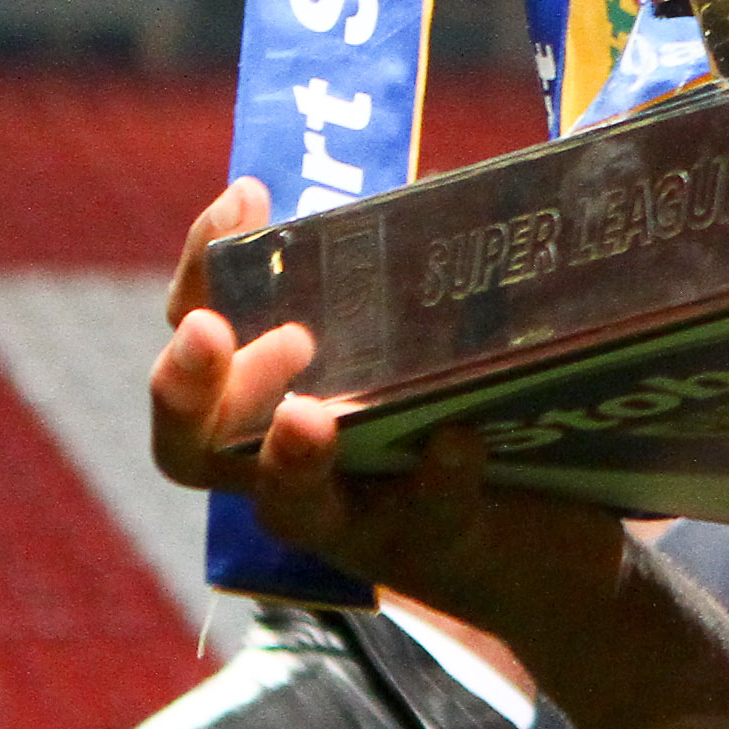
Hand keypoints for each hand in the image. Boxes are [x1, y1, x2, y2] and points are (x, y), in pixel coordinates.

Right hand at [146, 179, 628, 643]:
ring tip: (308, 414)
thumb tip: (448, 180)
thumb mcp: (423, 338)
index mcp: (266, 394)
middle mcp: (282, 465)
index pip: (197, 327)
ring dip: (291, 457)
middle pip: (189, 442)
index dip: (202, 266)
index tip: (246, 198)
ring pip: (287, 504)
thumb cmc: (459, 414)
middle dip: (184, 387)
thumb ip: (414, 271)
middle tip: (216, 333)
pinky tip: (459, 439)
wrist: (544, 547)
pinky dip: (437, 477)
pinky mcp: (428, 548)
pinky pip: (422, 516)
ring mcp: (350, 518)